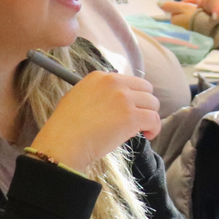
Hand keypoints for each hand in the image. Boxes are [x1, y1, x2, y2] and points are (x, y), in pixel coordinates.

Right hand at [26, 72, 160, 171]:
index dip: (134, 96)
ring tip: (141, 130)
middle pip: (146, 89)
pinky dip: (154, 129)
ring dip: (150, 117)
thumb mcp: (76, 97)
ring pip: (153, 104)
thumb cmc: (65, 127)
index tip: (130, 109)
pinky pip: (154, 119)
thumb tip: (110, 100)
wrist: (64, 142)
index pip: (131, 81)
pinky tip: (147, 135)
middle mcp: (114, 82)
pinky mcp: (131, 116)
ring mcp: (124, 99)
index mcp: (100, 77)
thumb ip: (96, 93)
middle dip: (145, 104)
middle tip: (138, 119)